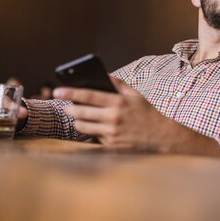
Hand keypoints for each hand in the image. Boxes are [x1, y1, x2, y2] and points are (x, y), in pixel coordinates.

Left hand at [56, 78, 219, 155]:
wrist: (161, 137)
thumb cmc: (147, 113)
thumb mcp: (135, 95)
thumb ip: (118, 84)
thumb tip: (103, 75)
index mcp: (118, 102)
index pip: (89, 96)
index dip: (71, 93)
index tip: (58, 90)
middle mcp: (113, 118)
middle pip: (81, 113)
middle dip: (70, 108)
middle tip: (66, 105)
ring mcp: (111, 133)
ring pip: (83, 126)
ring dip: (78, 121)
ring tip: (78, 116)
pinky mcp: (110, 145)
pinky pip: (93, 136)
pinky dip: (92, 131)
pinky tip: (95, 126)